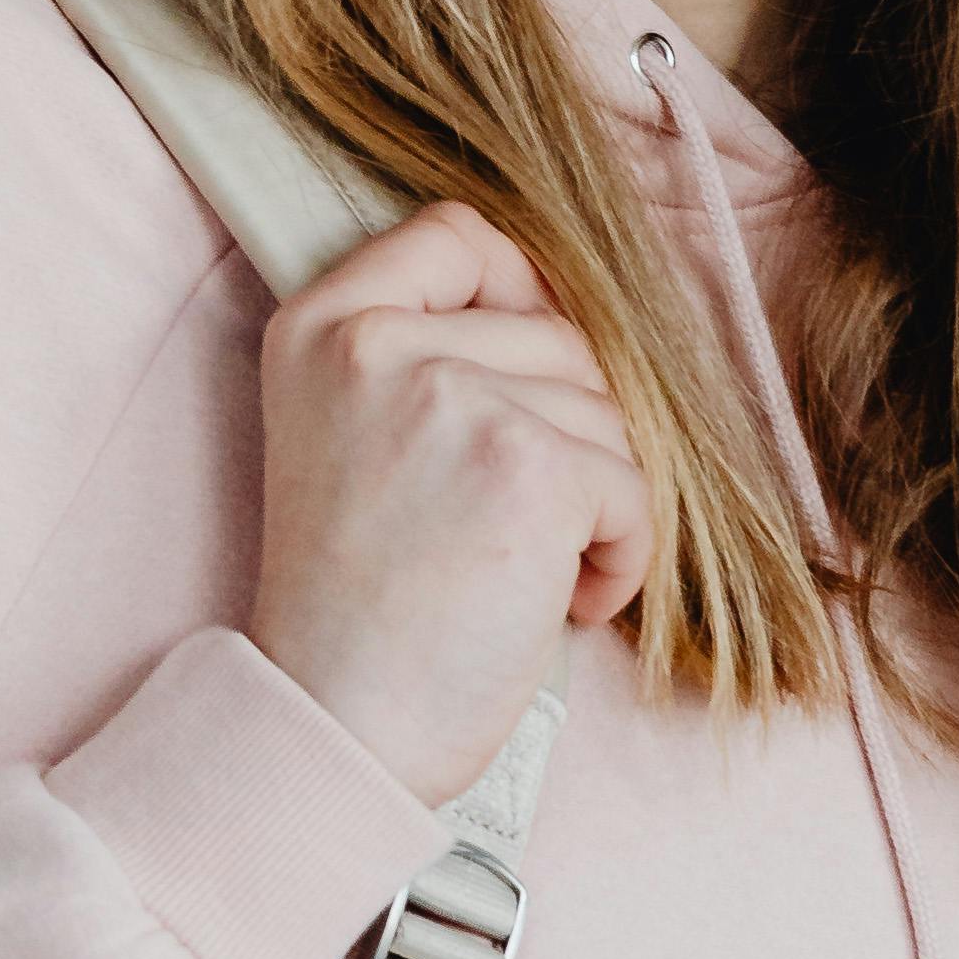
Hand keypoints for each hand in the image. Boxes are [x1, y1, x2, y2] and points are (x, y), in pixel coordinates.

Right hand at [249, 203, 652, 807]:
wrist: (334, 725)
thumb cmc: (357, 612)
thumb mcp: (353, 439)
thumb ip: (430, 356)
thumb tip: (579, 320)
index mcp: (321, 326)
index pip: (458, 232)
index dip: (523, 293)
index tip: (534, 382)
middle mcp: (378, 343)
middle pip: (560, 334)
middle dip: (571, 435)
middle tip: (515, 530)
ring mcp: (453, 395)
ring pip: (608, 413)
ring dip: (598, 505)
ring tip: (525, 576)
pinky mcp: (530, 465)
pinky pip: (638, 487)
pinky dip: (622, 558)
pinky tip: (555, 606)